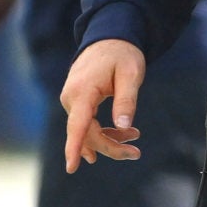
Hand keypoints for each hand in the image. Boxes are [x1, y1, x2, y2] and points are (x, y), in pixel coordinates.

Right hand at [59, 38, 146, 171]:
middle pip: (87, 134)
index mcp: (83, 91)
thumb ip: (126, 101)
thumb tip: (124, 128)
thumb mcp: (131, 75)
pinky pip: (87, 123)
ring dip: (109, 139)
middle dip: (111, 147)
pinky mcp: (76, 101)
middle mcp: (71, 97)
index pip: (77, 125)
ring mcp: (71, 100)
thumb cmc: (122, 54)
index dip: (74, 148)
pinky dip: (103, 131)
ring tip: (135, 139)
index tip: (71, 168)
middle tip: (136, 154)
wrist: (109, 38)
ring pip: (87, 131)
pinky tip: (121, 136)